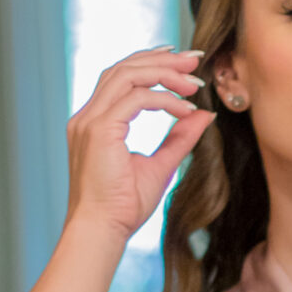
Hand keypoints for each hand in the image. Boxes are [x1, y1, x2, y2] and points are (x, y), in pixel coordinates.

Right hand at [64, 48, 211, 244]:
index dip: (152, 64)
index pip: (121, 78)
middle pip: (123, 68)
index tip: (184, 65)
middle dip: (161, 59)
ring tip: (194, 82)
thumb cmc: (123, 208)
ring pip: (126, 75)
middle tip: (195, 60)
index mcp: (96, 122)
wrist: (102, 232)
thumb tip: (204, 115)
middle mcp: (88, 117)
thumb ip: (179, 138)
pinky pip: (135, 99)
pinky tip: (185, 109)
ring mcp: (89, 121)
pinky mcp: (99, 130)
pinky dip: (163, 99)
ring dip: (164, 72)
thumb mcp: (160, 165)